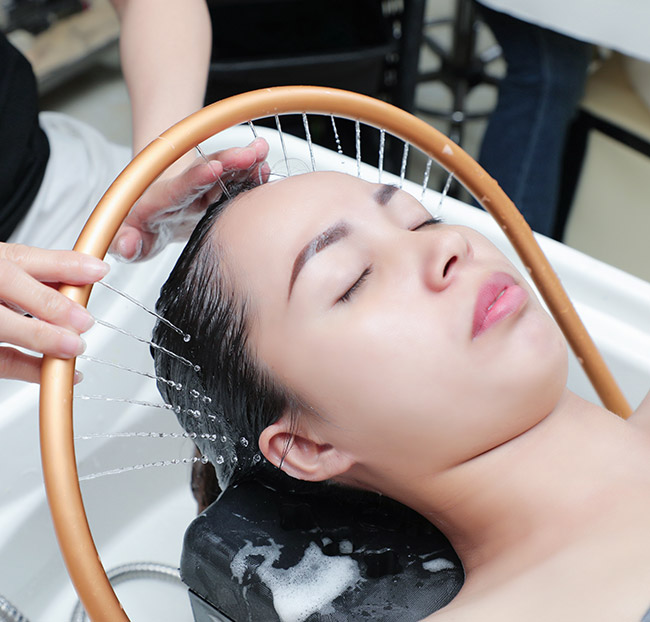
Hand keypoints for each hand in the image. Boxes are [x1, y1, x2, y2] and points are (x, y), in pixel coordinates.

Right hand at [0, 243, 108, 382]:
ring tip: (72, 348)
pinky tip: (56, 372)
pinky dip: (30, 370)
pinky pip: (0, 362)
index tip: (97, 271)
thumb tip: (89, 271)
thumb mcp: (6, 268)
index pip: (18, 258)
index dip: (61, 264)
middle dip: (49, 305)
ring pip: (1, 327)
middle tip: (82, 320)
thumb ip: (43, 270)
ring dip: (39, 339)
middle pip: (6, 285)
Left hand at [110, 137, 269, 260]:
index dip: (196, 178)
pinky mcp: (218, 191)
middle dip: (229, 161)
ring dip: (244, 161)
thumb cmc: (141, 229)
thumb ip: (126, 244)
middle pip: (207, 172)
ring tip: (262, 151)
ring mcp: (203, 189)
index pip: (180, 187)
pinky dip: (251, 173)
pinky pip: (236, 180)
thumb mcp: (130, 240)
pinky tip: (265, 166)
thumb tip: (126, 244)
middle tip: (250, 153)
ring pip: (225, 171)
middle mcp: (184, 190)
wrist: (153, 213)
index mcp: (162, 200)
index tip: (213, 168)